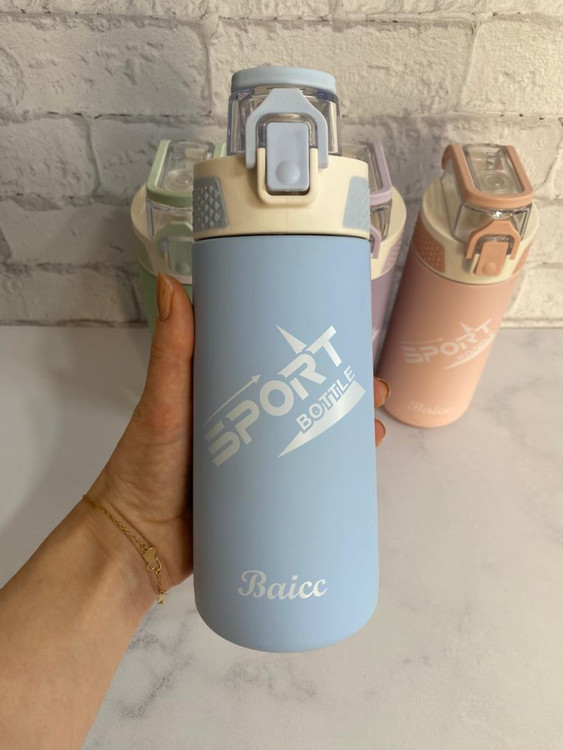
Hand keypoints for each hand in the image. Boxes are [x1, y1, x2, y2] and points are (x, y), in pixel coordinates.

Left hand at [84, 274, 388, 606]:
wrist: (136, 544)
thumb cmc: (144, 466)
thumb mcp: (163, 404)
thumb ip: (171, 351)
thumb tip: (170, 279)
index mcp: (224, 392)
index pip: (274, 359)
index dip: (310, 347)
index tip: (343, 335)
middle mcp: (247, 422)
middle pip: (304, 399)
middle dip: (342, 391)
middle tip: (373, 390)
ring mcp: (258, 461)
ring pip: (311, 438)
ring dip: (345, 432)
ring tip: (372, 432)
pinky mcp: (263, 498)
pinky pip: (304, 482)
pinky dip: (333, 475)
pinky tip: (359, 475)